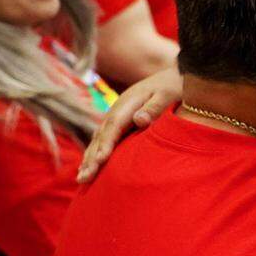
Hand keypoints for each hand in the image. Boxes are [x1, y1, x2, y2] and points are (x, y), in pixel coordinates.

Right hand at [76, 66, 181, 182]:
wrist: (173, 75)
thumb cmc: (173, 87)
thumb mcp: (167, 95)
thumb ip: (154, 108)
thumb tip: (139, 120)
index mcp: (128, 103)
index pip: (113, 127)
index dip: (106, 144)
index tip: (100, 161)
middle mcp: (117, 109)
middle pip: (101, 135)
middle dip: (91, 157)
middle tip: (84, 179)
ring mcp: (116, 115)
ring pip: (98, 138)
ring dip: (89, 157)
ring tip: (82, 179)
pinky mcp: (119, 120)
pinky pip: (102, 137)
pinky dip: (94, 152)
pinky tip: (90, 166)